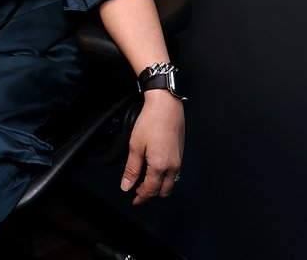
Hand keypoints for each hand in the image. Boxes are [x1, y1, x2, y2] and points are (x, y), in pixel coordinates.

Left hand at [119, 90, 184, 204]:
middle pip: (163, 192)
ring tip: (144, 183)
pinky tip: (154, 171)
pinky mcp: (180, 154)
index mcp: (160, 166)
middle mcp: (172, 166)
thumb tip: (126, 185)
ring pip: (170, 183)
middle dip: (150, 196)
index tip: (134, 200)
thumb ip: (131, 168)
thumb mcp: (135, 146)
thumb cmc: (152, 121)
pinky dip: (163, 178)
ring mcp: (178, 160)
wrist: (166, 105)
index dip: (141, 198)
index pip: (151, 191)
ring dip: (158, 187)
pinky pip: (173, 173)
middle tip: (138, 193)